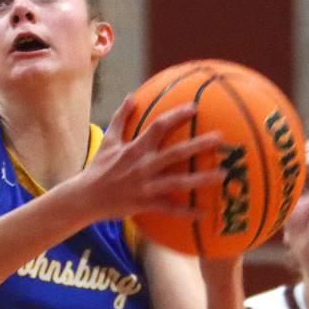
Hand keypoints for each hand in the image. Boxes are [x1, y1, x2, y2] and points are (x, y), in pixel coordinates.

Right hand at [68, 95, 225, 223]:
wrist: (85, 197)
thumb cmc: (98, 168)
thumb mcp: (108, 140)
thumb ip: (121, 118)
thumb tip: (130, 96)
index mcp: (135, 149)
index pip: (159, 127)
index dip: (176, 116)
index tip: (194, 108)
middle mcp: (142, 166)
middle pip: (175, 153)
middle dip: (198, 145)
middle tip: (220, 138)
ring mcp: (145, 186)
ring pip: (178, 182)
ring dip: (201, 179)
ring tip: (223, 174)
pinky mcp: (144, 204)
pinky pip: (169, 209)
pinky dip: (186, 211)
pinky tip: (205, 212)